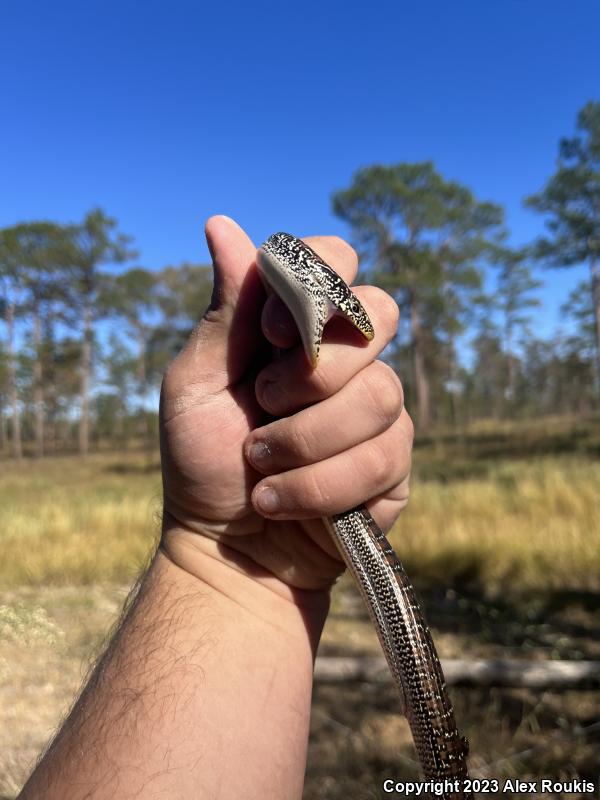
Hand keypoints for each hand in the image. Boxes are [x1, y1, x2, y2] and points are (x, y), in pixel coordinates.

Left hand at [160, 216, 412, 594]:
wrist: (228, 548)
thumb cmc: (203, 461)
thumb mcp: (196, 382)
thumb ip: (226, 311)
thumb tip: (222, 224)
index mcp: (297, 329)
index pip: (337, 261)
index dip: (317, 284)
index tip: (273, 332)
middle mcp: (344, 360)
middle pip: (380, 314)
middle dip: (316, 370)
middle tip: (265, 403)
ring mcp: (376, 410)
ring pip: (379, 393)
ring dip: (305, 440)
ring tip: (261, 466)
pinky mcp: (394, 462)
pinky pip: (383, 454)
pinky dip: (319, 484)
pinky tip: (282, 502)